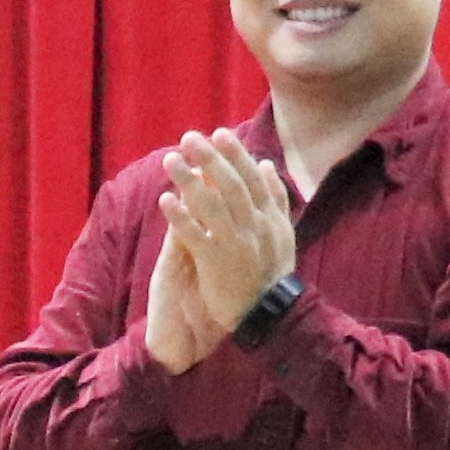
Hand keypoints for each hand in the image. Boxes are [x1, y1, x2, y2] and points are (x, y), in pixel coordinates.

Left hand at [135, 128, 298, 371]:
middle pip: (230, 185)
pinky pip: (195, 234)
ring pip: (211, 205)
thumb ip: (276, 199)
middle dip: (210, 158)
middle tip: (189, 138)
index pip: (251, 178)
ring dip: (189, 180)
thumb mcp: (283, 233)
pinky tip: (165, 199)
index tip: (219, 133)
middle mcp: (254, 226)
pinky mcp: (216, 262)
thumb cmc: (272, 273)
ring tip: (170, 160)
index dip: (235, 155)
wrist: (269, 315)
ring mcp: (235, 244)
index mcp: (269, 217)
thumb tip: (266, 165)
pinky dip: (181, 216)